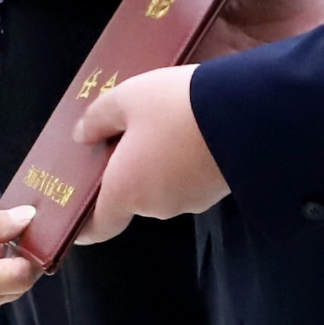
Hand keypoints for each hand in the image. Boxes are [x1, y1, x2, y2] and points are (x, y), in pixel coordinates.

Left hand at [65, 65, 229, 242]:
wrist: (248, 115)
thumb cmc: (176, 108)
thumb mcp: (128, 98)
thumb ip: (99, 118)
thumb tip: (82, 136)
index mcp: (125, 190)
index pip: (98, 225)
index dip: (85, 224)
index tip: (75, 214)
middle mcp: (155, 205)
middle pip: (130, 196)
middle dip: (124, 171)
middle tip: (121, 134)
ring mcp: (190, 201)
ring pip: (161, 185)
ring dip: (156, 163)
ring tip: (160, 124)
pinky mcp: (217, 191)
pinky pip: (187, 178)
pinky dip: (182, 161)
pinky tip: (188, 130)